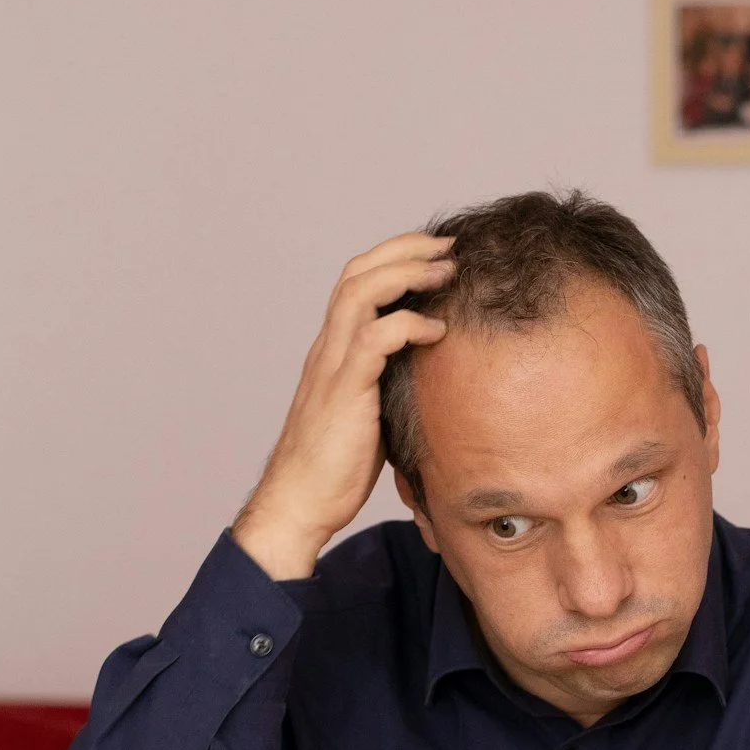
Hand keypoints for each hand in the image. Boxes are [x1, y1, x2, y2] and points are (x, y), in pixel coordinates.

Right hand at [232, 233, 454, 580]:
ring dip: (407, 275)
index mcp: (334, 349)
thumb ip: (390, 382)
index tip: (435, 252)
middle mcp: (329, 348)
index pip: (357, 281)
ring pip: (360, 294)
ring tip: (446, 273)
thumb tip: (432, 374)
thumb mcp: (371, 411)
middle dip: (405, 250)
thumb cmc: (336, 466)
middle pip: (358, 272)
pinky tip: (438, 332)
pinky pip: (374, 341)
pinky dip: (407, 326)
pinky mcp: (344, 392)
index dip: (394, 257)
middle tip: (448, 247)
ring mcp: (333, 367)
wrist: (300, 502)